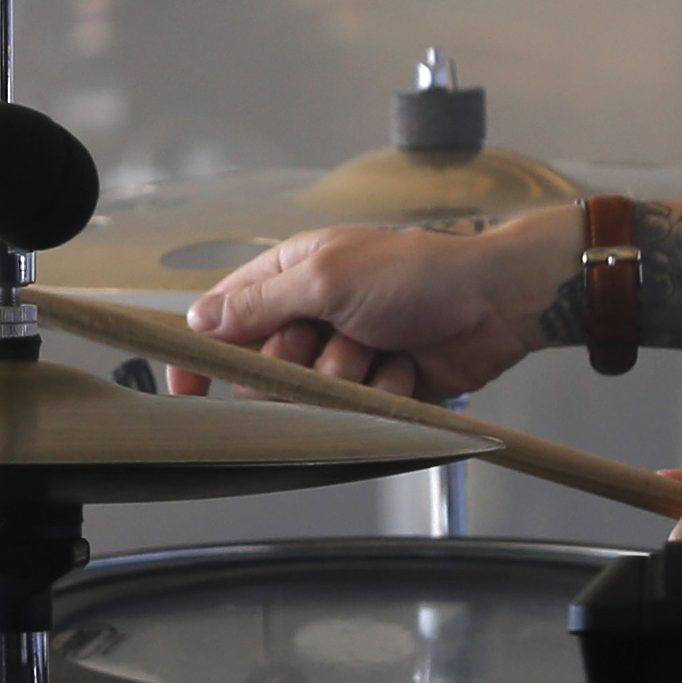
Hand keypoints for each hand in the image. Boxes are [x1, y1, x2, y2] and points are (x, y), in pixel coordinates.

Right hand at [176, 214, 573, 400]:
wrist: (494, 302)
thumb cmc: (415, 273)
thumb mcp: (327, 277)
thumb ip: (258, 303)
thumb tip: (197, 318)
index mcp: (289, 275)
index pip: (221, 318)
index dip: (201, 354)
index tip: (187, 390)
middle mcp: (311, 314)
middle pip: (264, 370)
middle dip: (299, 365)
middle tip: (330, 339)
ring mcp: (344, 352)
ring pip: (311, 397)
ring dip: (348, 377)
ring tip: (382, 348)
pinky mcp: (376, 385)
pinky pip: (356, 409)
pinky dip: (384, 391)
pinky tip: (408, 367)